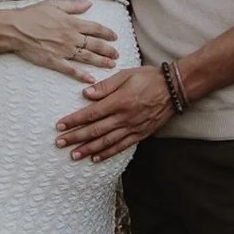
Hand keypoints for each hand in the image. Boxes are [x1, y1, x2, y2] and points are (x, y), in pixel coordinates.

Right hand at [6, 0, 117, 82]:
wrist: (15, 29)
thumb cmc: (32, 14)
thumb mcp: (54, 4)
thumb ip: (73, 5)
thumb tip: (89, 4)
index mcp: (72, 23)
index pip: (95, 28)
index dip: (107, 33)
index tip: (115, 37)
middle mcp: (71, 37)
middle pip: (95, 45)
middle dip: (108, 50)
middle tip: (117, 55)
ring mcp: (63, 50)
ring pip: (87, 57)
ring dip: (101, 62)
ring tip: (111, 65)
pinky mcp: (54, 61)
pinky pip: (70, 69)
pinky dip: (81, 75)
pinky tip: (91, 79)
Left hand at [55, 66, 174, 161]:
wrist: (174, 89)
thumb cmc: (148, 78)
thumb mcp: (126, 75)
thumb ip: (105, 86)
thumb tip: (86, 94)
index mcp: (119, 101)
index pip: (91, 114)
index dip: (74, 121)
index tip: (60, 126)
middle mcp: (124, 117)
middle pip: (95, 130)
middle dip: (75, 137)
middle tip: (59, 143)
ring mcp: (132, 128)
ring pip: (106, 142)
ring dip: (88, 149)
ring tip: (73, 155)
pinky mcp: (140, 134)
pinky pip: (121, 146)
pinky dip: (107, 153)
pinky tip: (96, 158)